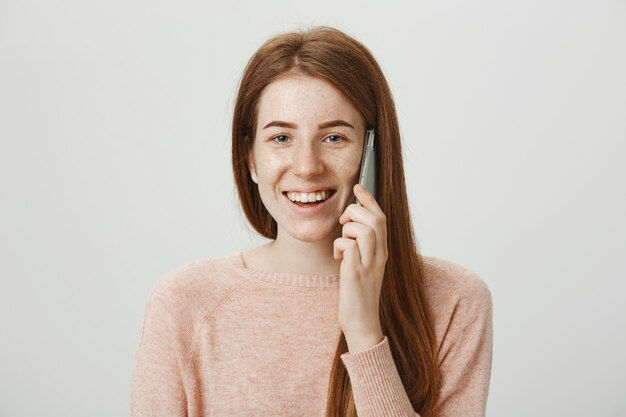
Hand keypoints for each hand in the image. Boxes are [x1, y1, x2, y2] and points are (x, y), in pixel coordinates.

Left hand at [334, 184, 387, 351]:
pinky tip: (338, 259)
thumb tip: (349, 224)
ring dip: (347, 231)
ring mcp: (368, 265)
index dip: (369, 199)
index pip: (381, 217)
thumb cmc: (359, 294)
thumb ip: (362, 246)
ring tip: (342, 245)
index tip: (358, 186)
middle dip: (355, 212)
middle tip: (343, 224)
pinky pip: (347, 247)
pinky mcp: (354, 275)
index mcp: (382, 252)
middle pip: (374, 219)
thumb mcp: (365, 265)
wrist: (363, 323)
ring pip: (363, 229)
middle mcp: (379, 256)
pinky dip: (339, 247)